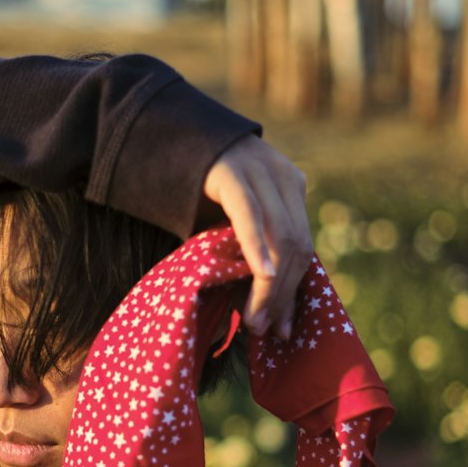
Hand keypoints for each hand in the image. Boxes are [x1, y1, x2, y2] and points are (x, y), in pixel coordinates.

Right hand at [201, 137, 311, 341]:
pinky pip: (250, 214)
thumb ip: (250, 249)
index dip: (293, 292)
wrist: (164, 136)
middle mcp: (283, 176)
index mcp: (290, 186)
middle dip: (282, 294)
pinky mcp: (231, 170)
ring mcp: (260, 169)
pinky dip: (257, 247)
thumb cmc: (194, 188)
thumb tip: (265, 309)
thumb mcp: (232, 219)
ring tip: (254, 318)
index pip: (303, 247)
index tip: (282, 329)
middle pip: (297, 245)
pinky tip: (261, 274)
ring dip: (270, 284)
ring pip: (280, 235)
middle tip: (264, 330)